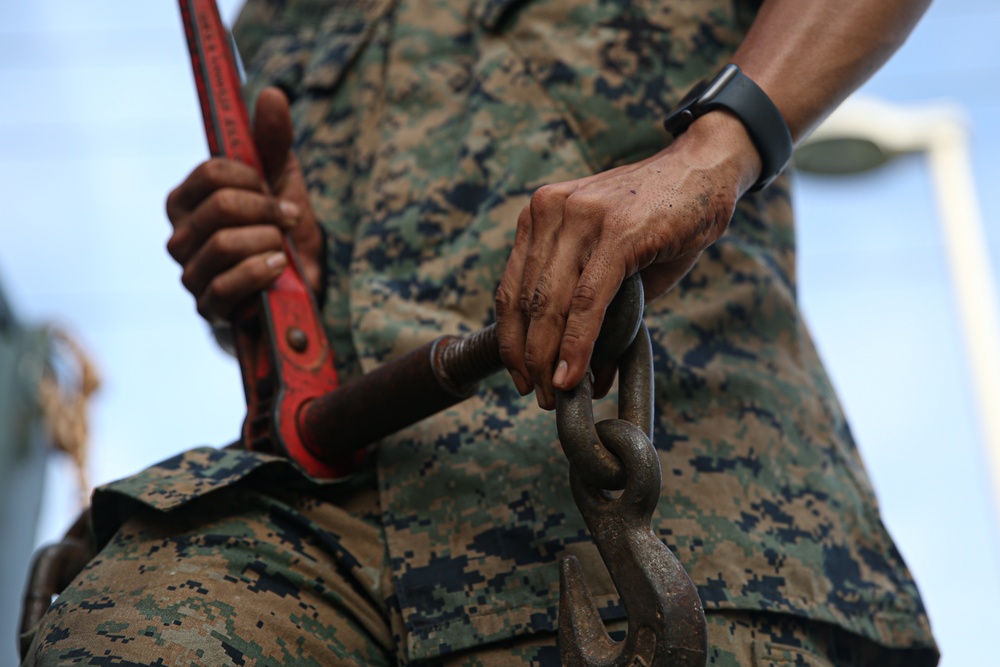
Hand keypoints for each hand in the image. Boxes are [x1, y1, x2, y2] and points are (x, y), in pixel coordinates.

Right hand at [165, 87, 322, 323]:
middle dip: (266, 211)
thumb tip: (272, 93)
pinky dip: (258, 273)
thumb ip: (272, 141)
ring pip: (224, 245)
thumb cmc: (281, 230)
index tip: (273, 188)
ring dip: (267, 242)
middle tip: (288, 220)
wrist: (300, 285)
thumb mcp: (282, 181)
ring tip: (281, 247)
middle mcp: (180, 236)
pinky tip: (278, 267)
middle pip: (220, 207)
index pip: (211, 174)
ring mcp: (190, 274)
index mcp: (188, 201)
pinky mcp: (207, 308)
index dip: (252, 178)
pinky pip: (224, 286)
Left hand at [495, 112, 760, 408]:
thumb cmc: (662, 219)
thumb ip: (593, 308)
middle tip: (539, 396)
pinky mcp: (616, 231)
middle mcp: (552, 211)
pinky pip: (586, 300)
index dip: (511, 340)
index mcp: (541, 215)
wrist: (707, 168)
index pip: (511, 289)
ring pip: (550, 304)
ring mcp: (581, 217)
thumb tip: (587, 372)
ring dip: (548, 358)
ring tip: (556, 394)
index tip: (519, 376)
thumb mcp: (615, 260)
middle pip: (525, 301)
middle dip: (528, 357)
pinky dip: (577, 343)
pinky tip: (575, 374)